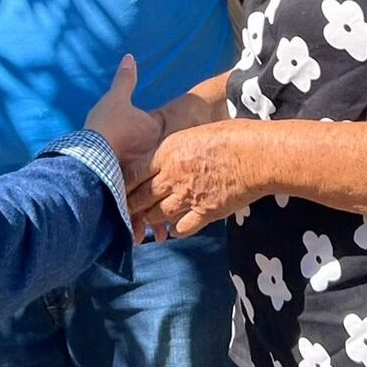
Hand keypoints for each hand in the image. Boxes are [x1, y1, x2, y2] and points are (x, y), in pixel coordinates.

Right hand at [84, 54, 162, 164]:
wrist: (90, 153)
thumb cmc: (108, 122)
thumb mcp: (116, 96)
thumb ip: (125, 78)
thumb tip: (130, 57)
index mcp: (153, 127)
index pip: (157, 121)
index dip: (149, 118)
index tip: (139, 117)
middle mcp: (152, 147)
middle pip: (152, 138)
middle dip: (144, 136)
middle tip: (132, 131)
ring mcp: (141, 162)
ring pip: (142, 153)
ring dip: (135, 150)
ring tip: (124, 146)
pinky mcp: (128, 173)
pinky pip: (131, 165)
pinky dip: (125, 162)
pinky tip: (116, 159)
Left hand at [127, 123, 255, 238]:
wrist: (255, 155)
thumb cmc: (229, 135)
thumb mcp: (193, 134)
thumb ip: (174, 150)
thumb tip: (165, 158)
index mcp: (167, 153)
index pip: (134, 172)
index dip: (121, 184)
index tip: (112, 188)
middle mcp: (172, 177)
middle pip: (142, 197)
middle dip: (130, 206)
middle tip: (121, 212)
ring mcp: (188, 197)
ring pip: (158, 214)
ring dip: (150, 219)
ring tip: (143, 223)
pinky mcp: (205, 213)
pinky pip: (183, 228)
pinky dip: (176, 231)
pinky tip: (173, 231)